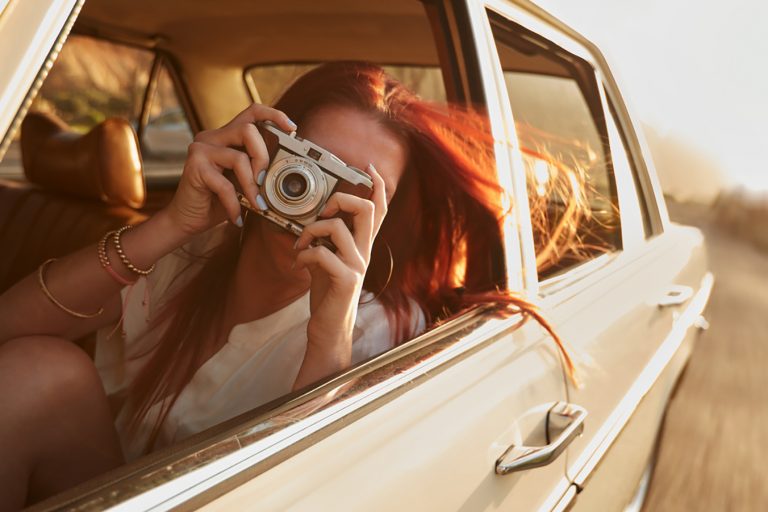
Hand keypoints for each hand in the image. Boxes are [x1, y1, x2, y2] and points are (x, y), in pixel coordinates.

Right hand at [162, 104, 296, 236]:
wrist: (188, 220)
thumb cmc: (218, 201)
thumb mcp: (244, 183)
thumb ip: (258, 170)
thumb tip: (284, 171)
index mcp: (226, 136)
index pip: (251, 113)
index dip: (273, 115)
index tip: (292, 128)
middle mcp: (212, 137)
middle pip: (248, 131)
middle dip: (263, 158)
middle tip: (265, 182)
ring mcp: (201, 149)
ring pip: (239, 157)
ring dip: (252, 187)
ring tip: (256, 205)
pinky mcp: (194, 166)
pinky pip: (225, 184)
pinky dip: (235, 204)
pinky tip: (237, 217)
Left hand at [293, 164, 387, 365]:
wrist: (328, 329)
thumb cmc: (326, 294)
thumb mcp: (326, 261)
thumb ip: (325, 241)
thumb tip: (312, 221)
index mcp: (362, 246)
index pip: (378, 210)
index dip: (377, 186)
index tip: (369, 168)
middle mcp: (365, 253)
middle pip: (367, 210)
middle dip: (342, 199)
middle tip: (324, 209)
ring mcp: (357, 266)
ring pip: (337, 228)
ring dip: (310, 230)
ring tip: (300, 244)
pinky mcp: (346, 280)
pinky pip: (322, 254)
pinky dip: (303, 255)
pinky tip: (298, 263)